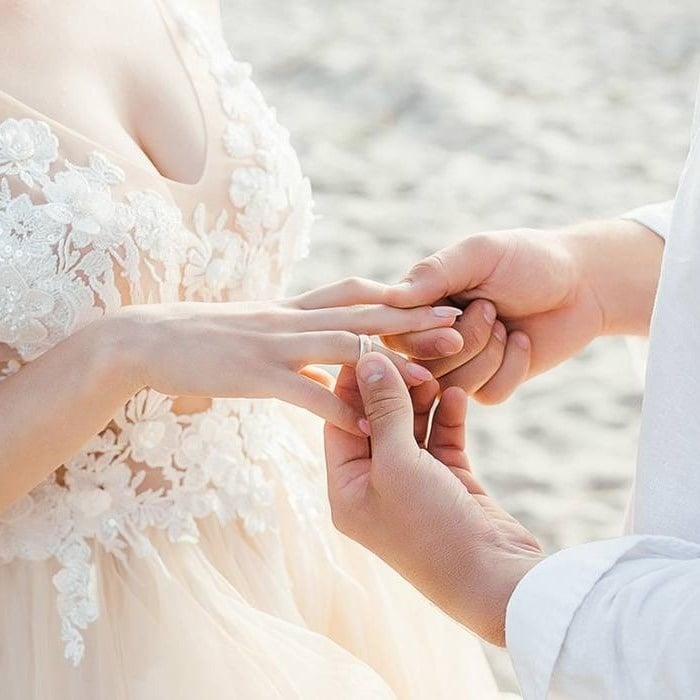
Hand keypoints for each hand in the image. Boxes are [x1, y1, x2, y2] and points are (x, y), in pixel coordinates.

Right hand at [117, 278, 461, 433]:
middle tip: (460, 325)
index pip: (356, 294)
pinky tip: (366, 425)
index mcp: (294, 308)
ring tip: (432, 378)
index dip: (399, 296)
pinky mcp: (254, 374)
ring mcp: (274, 345)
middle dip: (413, 321)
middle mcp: (291, 319)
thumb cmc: (202, 337)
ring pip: (343, 348)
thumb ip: (295, 337)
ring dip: (389, 365)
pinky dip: (338, 408)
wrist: (147, 339)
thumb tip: (327, 352)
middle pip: (364, 315)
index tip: (437, 300)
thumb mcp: (256, 329)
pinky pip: (305, 391)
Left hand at [325, 352, 542, 645]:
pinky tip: (457, 395)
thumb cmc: (432, 529)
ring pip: (411, 426)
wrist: (495, 580)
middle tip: (412, 360)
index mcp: (347, 489)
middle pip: (376, 421)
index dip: (353, 384)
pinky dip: (447, 416)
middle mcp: (375, 485)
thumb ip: (384, 409)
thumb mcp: (398, 464)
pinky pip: (441, 438)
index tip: (371, 348)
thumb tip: (367, 360)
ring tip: (435, 374)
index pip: (340, 421)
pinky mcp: (448, 481)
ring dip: (423, 399)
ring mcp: (413, 484)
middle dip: (393, 389)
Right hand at [382, 220, 662, 402]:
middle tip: (492, 309)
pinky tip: (522, 341)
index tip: (456, 313)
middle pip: (422, 365)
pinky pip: (487, 394)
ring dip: (490, 352)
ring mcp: (459, 366)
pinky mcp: (489, 386)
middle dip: (466, 338)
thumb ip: (433, 274)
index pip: (394, 336)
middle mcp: (430, 338)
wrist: (582, 283)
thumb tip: (389, 298)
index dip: (422, 335)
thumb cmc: (527, 259)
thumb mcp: (479, 255)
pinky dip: (511, 366)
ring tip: (507, 324)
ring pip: (454, 385)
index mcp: (419, 305)